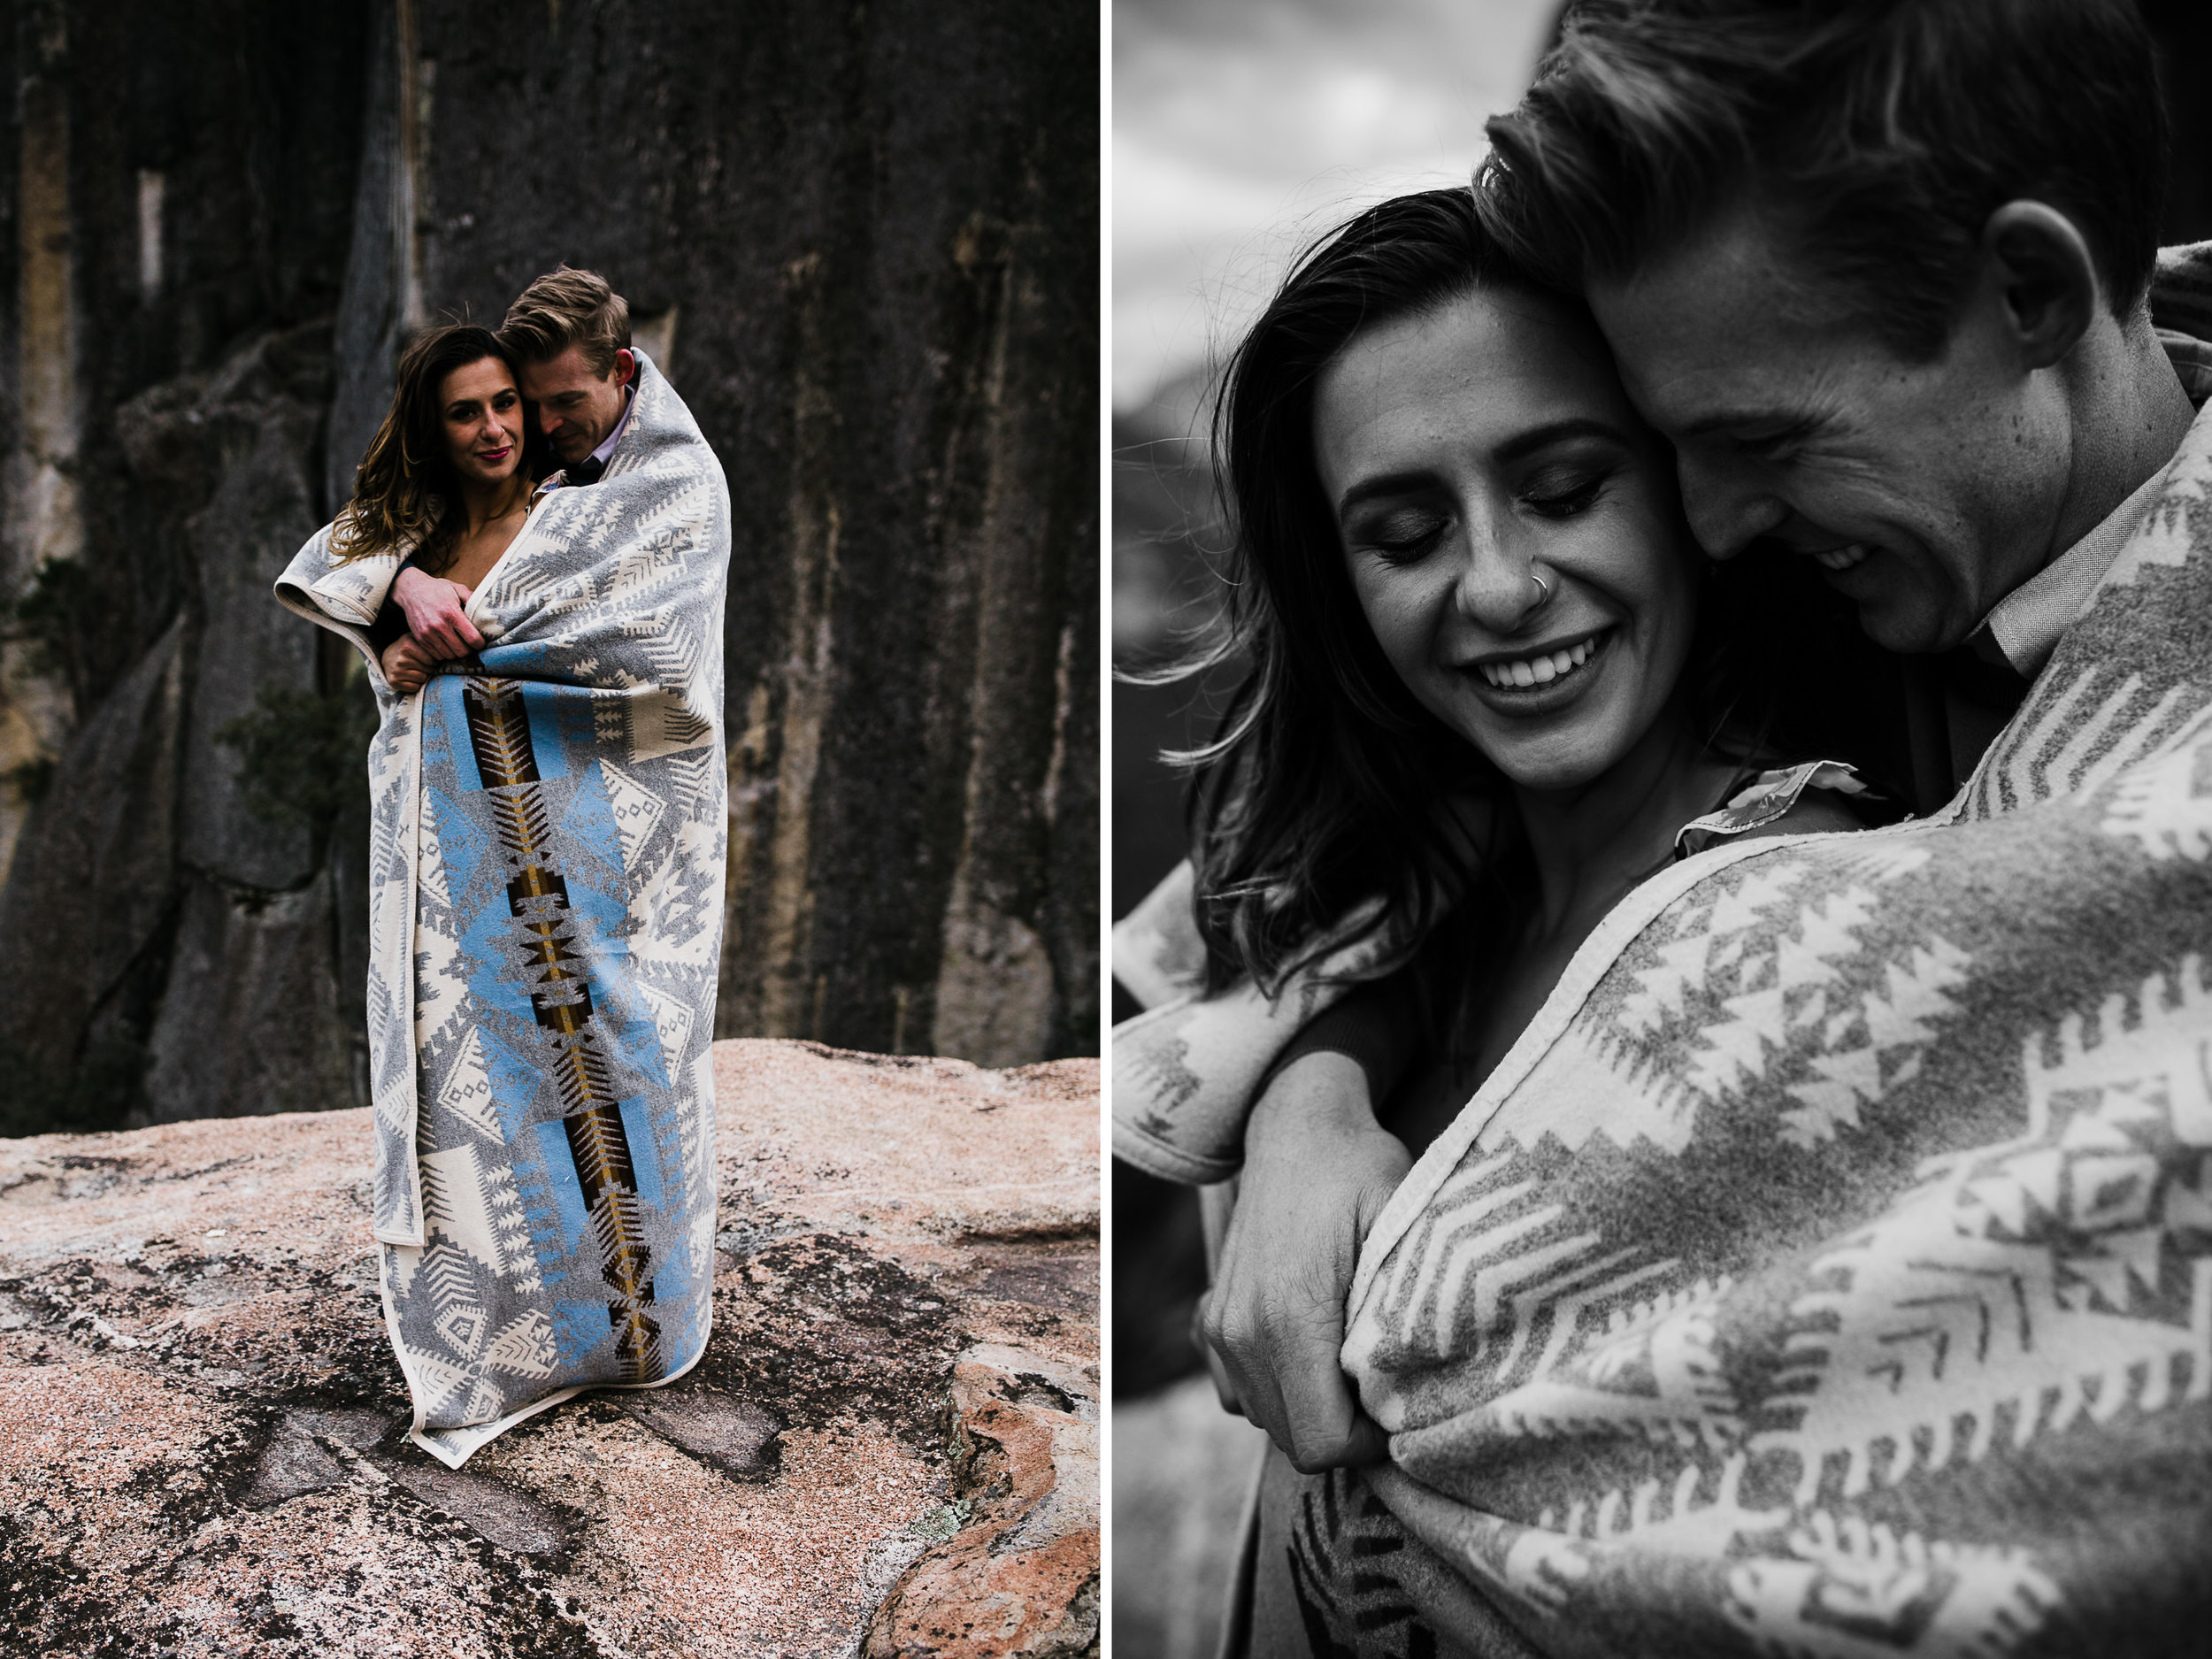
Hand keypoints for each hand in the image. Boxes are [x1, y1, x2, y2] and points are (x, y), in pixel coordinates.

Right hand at [380, 634, 432, 694]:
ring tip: (415, 669)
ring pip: (423, 678)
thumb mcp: (416, 639)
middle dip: (428, 668)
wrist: (387, 657)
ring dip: (423, 676)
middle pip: (429, 669)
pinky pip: (415, 687)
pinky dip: (415, 684)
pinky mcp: (394, 681)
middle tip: (420, 664)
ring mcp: (397, 670)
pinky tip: (409, 677)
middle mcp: (401, 658)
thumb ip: (431, 642)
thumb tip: (451, 650)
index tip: (428, 658)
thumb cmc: (408, 648)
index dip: (433, 660)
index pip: (432, 658)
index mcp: (408, 645)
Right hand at [392, 566, 481, 658]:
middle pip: (462, 651)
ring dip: (456, 652)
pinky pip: (437, 655)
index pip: (473, 639)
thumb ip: (473, 600)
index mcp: (451, 613)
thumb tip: (488, 612)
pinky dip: (444, 653)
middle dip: (469, 650)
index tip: (481, 641)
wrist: (411, 590)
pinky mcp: (420, 639)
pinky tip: (447, 643)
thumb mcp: (457, 588)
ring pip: (449, 656)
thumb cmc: (438, 589)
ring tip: (458, 643)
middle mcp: (439, 626)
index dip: (480, 643)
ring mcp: (428, 634)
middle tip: (470, 643)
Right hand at [1202, 1051, 1409, 1471]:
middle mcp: (1242, 1331)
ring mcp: (1220, 1327)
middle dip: (1346, 1430)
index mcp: (1291, 1316)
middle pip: (1295, 1439)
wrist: (1297, 1125)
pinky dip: (1276, 1386)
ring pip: (1267, 1418)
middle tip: (1387, 1385)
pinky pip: (1239, 1392)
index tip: (1403, 1406)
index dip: (1370, 1444)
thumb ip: (1410, 1314)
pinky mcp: (1210, 1318)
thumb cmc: (1362, 1170)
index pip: (1322, 1442)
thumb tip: (1427, 1392)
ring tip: (1353, 1361)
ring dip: (1312, 1408)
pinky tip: (1310, 1345)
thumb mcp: (1405, 1225)